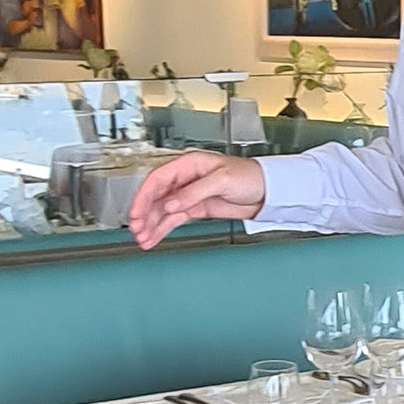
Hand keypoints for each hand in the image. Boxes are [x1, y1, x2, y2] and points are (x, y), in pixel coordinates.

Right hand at [128, 151, 266, 249]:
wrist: (266, 191)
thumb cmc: (249, 176)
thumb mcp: (221, 180)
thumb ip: (194, 192)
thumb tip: (172, 203)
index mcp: (188, 165)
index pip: (158, 180)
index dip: (144, 196)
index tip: (137, 211)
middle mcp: (186, 180)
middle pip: (156, 196)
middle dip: (145, 213)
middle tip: (137, 228)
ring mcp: (190, 195)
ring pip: (163, 211)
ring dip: (151, 224)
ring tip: (143, 238)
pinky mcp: (196, 209)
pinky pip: (174, 219)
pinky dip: (163, 228)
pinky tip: (154, 237)